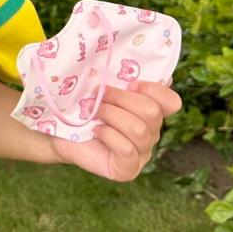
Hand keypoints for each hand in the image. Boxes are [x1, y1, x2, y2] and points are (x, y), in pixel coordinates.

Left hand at [52, 81, 182, 181]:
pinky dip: (108, 135)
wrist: (60, 132)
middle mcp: (151, 133)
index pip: (172, 102)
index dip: (155, 90)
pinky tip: (96, 131)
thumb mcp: (102, 87)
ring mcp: (142, 154)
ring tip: (94, 112)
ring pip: (140, 131)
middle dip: (121, 98)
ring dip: (112, 115)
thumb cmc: (82, 107)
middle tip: (99, 94)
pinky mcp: (128, 169)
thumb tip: (138, 62)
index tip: (130, 83)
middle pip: (152, 113)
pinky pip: (127, 149)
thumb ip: (120, 77)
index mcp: (150, 110)